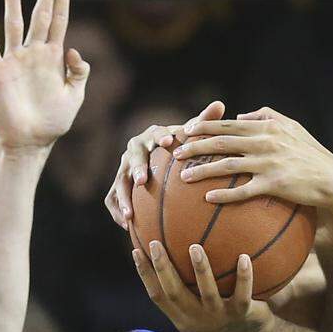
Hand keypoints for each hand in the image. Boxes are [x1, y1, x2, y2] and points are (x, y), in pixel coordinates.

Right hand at [0, 0, 88, 151]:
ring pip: (14, 22)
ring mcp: (15, 61)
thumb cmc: (52, 123)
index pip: (59, 21)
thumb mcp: (74, 98)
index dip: (62, 0)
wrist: (28, 142)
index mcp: (53, 59)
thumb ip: (78, 73)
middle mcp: (34, 54)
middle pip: (40, 15)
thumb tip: (74, 49)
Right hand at [105, 101, 226, 228]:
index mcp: (151, 135)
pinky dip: (117, 211)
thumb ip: (203, 122)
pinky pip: (112, 198)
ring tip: (130, 215)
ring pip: (119, 181)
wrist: (158, 154)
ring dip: (123, 197)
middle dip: (136, 168)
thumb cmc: (179, 144)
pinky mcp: (119, 184)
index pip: (154, 133)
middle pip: (132, 157)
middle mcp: (134, 150)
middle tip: (142, 180)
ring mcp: (123, 168)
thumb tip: (220, 104)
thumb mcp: (191, 134)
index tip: (167, 140)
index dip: (159, 136)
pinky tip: (127, 227)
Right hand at [133, 240, 271, 331]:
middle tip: (156, 243)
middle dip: (163, 268)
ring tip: (195, 247)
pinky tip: (243, 257)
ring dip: (201, 269)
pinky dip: (244, 276)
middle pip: (175, 293)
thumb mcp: (198, 307)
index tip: (136, 250)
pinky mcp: (242, 314)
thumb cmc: (221, 314)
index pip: (157, 296)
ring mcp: (220, 318)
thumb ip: (185, 287)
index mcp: (182, 317)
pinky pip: (242, 294)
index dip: (145, 274)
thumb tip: (170, 248)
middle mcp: (198, 319)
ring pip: (208, 293)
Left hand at [173, 106, 332, 215]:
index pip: (229, 124)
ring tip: (184, 177)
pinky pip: (244, 190)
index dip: (205, 126)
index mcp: (267, 127)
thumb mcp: (292, 127)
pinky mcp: (274, 185)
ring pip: (227, 165)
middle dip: (195, 146)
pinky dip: (225, 194)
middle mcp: (265, 142)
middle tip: (177, 152)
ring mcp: (269, 164)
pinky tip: (209, 199)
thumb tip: (241, 115)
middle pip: (222, 142)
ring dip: (203, 170)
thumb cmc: (312, 154)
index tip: (186, 129)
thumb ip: (266, 116)